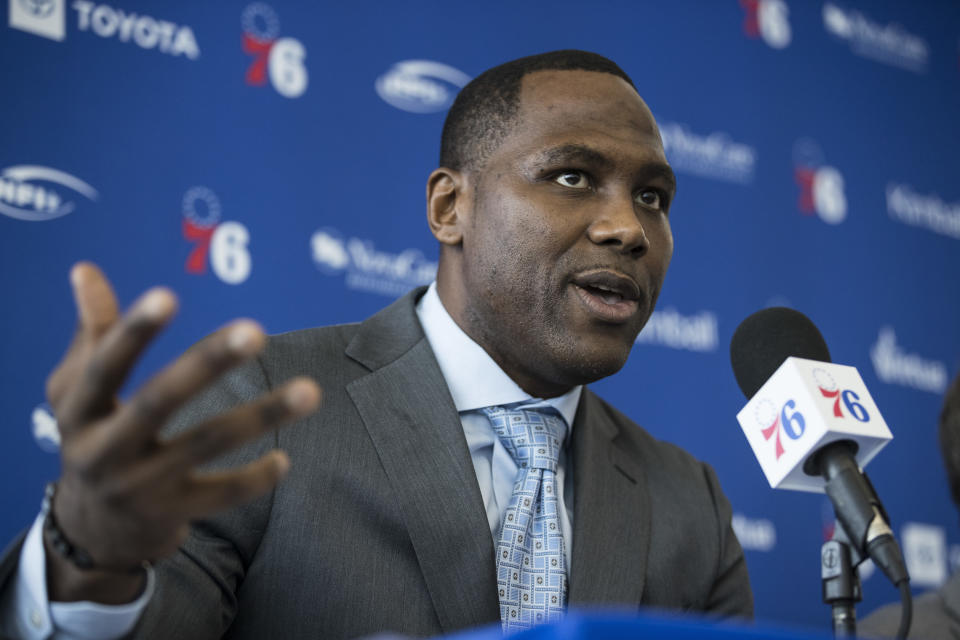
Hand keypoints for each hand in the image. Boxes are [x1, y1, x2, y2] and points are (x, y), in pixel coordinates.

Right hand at [43, 263, 320, 602]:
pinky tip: (285, 459)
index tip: (168, 295)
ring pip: (206, 445)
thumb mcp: (76, 392)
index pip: (104, 367)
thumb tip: (85, 267)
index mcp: (78, 411)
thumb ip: (92, 332)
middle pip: (158, 402)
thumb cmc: (93, 438)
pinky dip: (254, 479)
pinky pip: (221, 496)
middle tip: (256, 331)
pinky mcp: (172, 514)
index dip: (132, 333)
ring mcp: (138, 487)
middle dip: (207, 365)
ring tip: (311, 390)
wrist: (93, 532)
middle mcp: (103, 451)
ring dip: (261, 416)